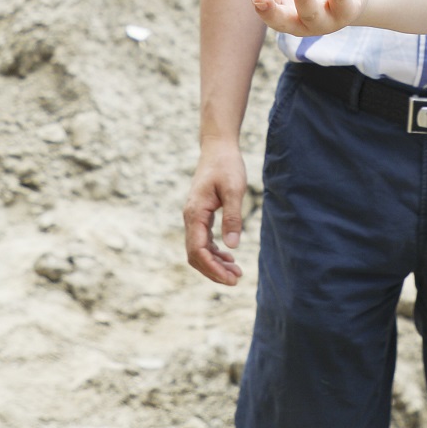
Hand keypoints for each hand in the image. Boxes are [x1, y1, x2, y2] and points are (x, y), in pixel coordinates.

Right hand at [182, 142, 247, 285]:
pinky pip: (203, 241)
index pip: (197, 250)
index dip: (213, 268)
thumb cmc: (226, 165)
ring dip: (215, 263)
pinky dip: (214, 252)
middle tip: (236, 279)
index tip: (230, 278)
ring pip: (199, 250)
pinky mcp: (200, 215)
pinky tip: (229, 257)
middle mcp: (190, 218)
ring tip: (236, 272)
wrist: (218, 148)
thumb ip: (232, 217)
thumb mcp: (234, 189)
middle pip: (195, 255)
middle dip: (214, 271)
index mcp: (195, 213)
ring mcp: (193, 217)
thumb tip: (232, 246)